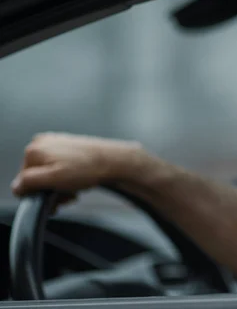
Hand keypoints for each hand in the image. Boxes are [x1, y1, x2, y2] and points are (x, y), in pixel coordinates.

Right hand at [12, 133, 142, 197]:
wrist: (114, 160)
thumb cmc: (87, 168)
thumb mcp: (53, 179)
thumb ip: (30, 182)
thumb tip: (17, 186)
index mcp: (34, 150)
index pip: (23, 182)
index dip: (39, 195)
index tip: (55, 199)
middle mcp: (42, 144)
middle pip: (37, 178)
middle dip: (51, 191)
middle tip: (68, 195)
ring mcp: (56, 144)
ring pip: (49, 175)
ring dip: (60, 187)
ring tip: (76, 188)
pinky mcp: (68, 147)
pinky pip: (60, 168)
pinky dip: (67, 179)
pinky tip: (79, 181)